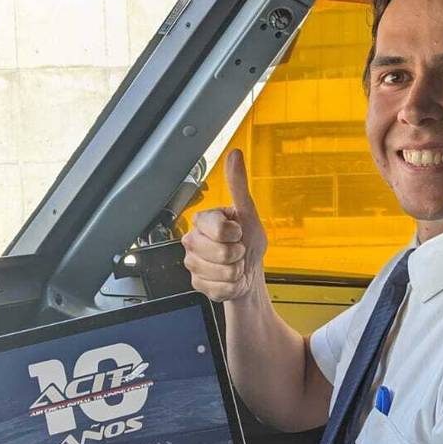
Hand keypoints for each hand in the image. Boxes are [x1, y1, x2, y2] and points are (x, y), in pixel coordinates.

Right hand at [182, 149, 266, 301]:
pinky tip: (229, 279)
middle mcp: (192, 241)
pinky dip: (232, 286)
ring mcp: (193, 263)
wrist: (249, 273)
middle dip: (238, 255)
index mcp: (202, 221)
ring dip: (236, 272)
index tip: (238, 232)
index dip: (236, 233)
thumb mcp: (247, 212)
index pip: (220, 229)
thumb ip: (238, 184)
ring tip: (233, 265)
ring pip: (221, 273)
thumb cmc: (248, 241)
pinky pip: (220, 288)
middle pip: (221, 253)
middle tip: (237, 251)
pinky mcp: (197, 284)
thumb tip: (235, 155)